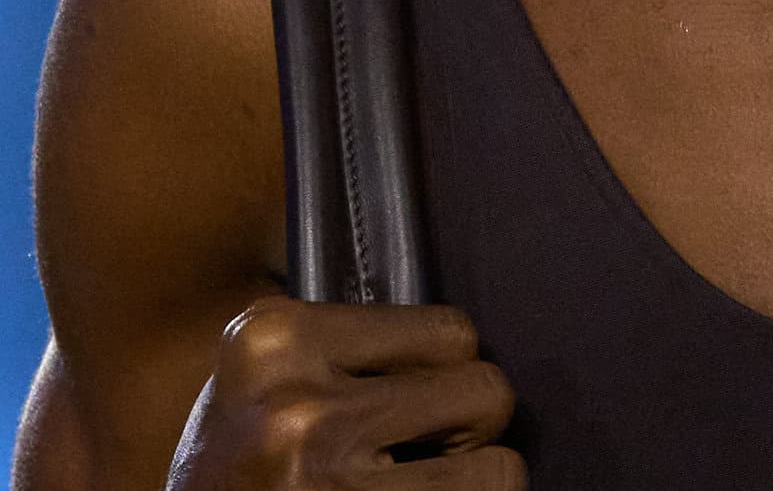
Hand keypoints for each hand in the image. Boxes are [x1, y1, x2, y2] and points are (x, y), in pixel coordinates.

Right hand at [164, 298, 524, 486]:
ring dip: (474, 483)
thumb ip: (344, 351)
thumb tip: (465, 346)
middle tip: (426, 456)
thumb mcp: (264, 387)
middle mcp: (295, 406)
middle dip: (469, 428)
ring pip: (498, 469)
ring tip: (419, 486)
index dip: (447, 374)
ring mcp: (323, 477)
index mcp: (270, 340)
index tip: (413, 406)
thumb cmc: (238, 478)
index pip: (448, 331)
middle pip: (483, 389)